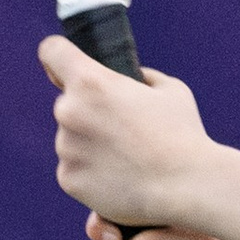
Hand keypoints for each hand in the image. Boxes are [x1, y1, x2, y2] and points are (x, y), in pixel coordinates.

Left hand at [40, 36, 218, 230]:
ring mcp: (66, 148)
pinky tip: (121, 178)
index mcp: (91, 81)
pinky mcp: (69, 179)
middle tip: (124, 130)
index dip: (59, 56)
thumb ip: (140, 78)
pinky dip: (91, 173)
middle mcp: (70, 111)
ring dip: (90, 144)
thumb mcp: (169, 90)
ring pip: (71, 139)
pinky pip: (74, 169)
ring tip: (128, 159)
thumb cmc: (183, 136)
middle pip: (68, 103)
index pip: (52, 52)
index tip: (63, 67)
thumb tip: (130, 81)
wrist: (187, 188)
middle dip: (89, 112)